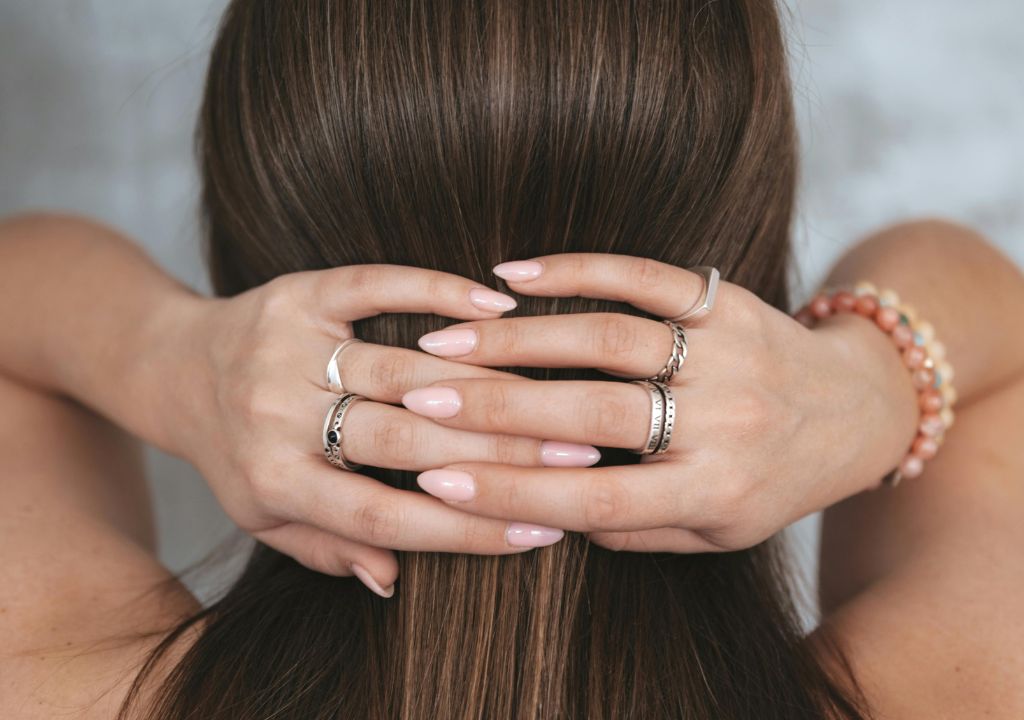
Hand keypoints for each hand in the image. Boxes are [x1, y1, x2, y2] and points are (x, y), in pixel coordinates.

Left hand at [155, 266, 594, 593]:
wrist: (172, 366)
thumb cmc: (233, 452)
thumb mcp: (265, 516)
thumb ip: (327, 548)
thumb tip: (392, 580)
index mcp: (273, 482)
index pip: (382, 517)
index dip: (465, 528)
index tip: (541, 530)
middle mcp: (277, 415)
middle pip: (404, 441)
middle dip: (500, 453)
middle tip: (579, 456)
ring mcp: (288, 347)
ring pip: (405, 367)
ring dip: (489, 383)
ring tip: (560, 394)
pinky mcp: (300, 292)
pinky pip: (376, 285)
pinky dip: (437, 290)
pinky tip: (498, 305)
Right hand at [401, 254, 918, 552]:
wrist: (857, 408)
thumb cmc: (775, 481)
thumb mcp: (719, 534)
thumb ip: (636, 530)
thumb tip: (547, 512)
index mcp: (717, 491)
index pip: (597, 498)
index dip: (512, 493)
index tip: (437, 484)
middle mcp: (724, 422)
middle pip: (593, 413)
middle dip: (496, 407)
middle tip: (419, 400)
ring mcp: (726, 351)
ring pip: (609, 338)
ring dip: (519, 337)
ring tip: (446, 339)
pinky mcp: (723, 299)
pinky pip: (644, 276)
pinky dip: (576, 269)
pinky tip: (512, 274)